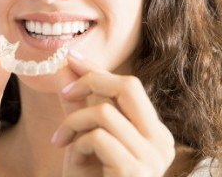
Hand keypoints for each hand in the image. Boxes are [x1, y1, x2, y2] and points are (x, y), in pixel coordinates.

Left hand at [53, 52, 175, 176]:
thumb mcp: (84, 138)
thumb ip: (79, 105)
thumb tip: (65, 67)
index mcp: (154, 132)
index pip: (129, 87)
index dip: (97, 69)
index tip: (71, 57)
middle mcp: (161, 142)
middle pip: (129, 86)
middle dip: (91, 80)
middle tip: (65, 93)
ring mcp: (152, 158)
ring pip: (106, 111)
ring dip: (74, 122)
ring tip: (60, 140)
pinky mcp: (135, 172)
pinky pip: (99, 137)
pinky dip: (77, 142)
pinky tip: (70, 158)